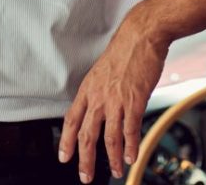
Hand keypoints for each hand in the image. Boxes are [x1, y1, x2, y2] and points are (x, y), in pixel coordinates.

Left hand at [58, 16, 169, 182]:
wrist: (142, 35)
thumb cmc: (126, 49)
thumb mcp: (104, 70)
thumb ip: (101, 90)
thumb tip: (102, 106)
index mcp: (89, 88)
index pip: (71, 120)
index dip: (66, 141)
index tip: (64, 157)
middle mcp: (99, 97)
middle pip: (87, 135)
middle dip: (85, 160)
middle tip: (86, 176)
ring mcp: (116, 100)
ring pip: (109, 138)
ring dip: (111, 158)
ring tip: (115, 171)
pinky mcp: (134, 101)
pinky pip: (130, 130)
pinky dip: (130, 147)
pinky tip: (131, 156)